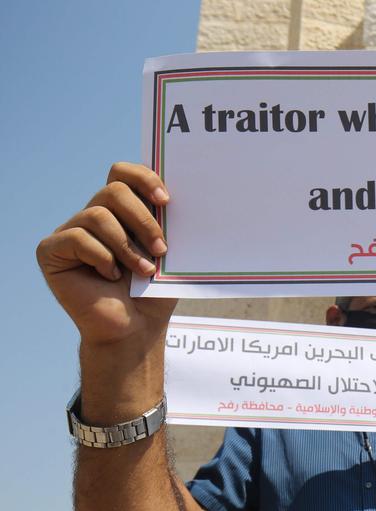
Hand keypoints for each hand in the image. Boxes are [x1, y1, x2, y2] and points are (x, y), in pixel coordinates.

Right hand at [36, 162, 176, 346]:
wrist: (136, 328)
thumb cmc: (154, 293)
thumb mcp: (168, 254)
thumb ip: (166, 225)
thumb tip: (179, 198)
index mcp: (121, 212)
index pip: (123, 173)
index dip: (143, 178)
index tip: (166, 201)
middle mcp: (93, 217)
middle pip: (113, 190)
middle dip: (142, 219)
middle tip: (161, 249)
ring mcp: (71, 232)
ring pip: (98, 215)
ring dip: (127, 246)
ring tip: (143, 272)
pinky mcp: (52, 251)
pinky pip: (77, 238)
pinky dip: (101, 257)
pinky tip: (109, 276)